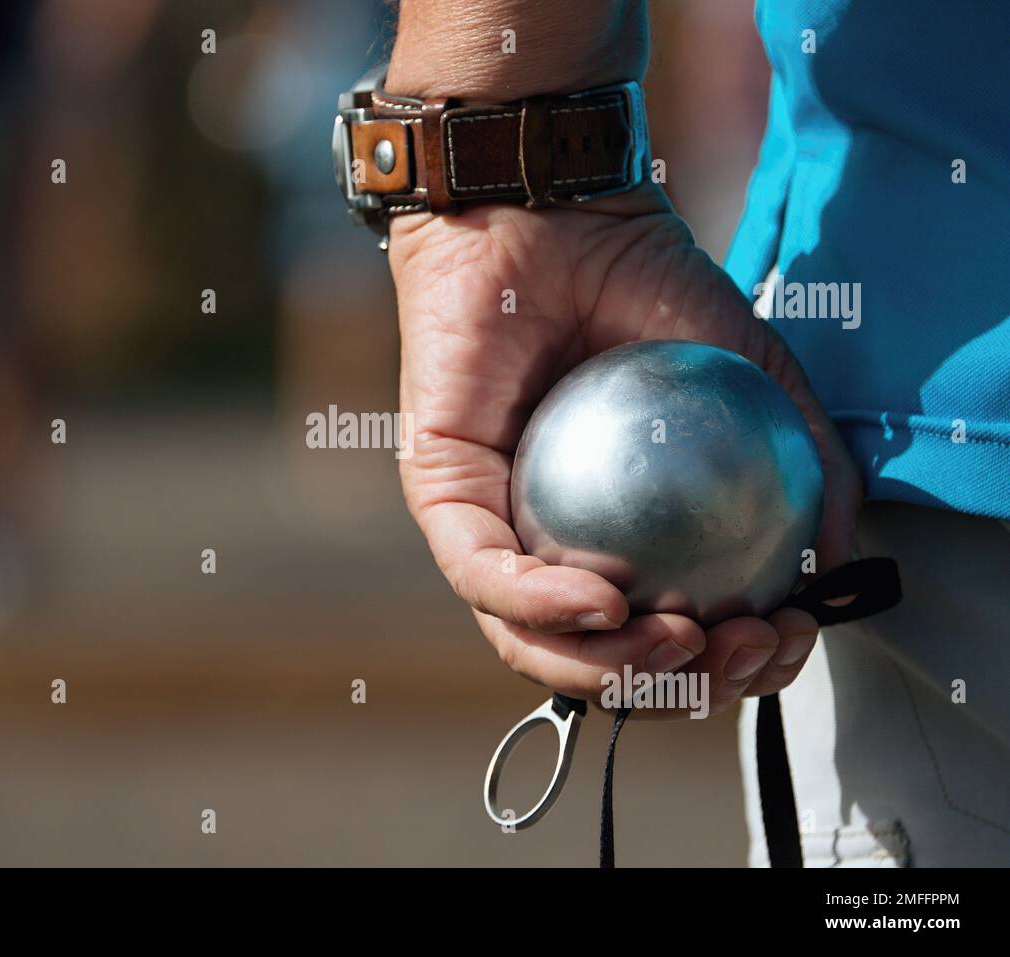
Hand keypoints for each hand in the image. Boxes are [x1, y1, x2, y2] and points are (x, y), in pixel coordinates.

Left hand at [388, 185, 861, 715]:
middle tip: (735, 649)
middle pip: (597, 660)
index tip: (782, 637)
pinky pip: (484, 575)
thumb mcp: (754, 376)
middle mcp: (548, 542)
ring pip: (532, 642)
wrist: (553, 206)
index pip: (665, 632)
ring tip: (676, 642)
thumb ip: (803, 466)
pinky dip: (544, 605)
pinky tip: (605, 604)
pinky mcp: (439, 495)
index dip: (728, 664)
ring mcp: (490, 525)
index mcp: (618, 531)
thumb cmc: (642, 280)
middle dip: (672, 687)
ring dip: (607, 670)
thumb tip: (831, 570)